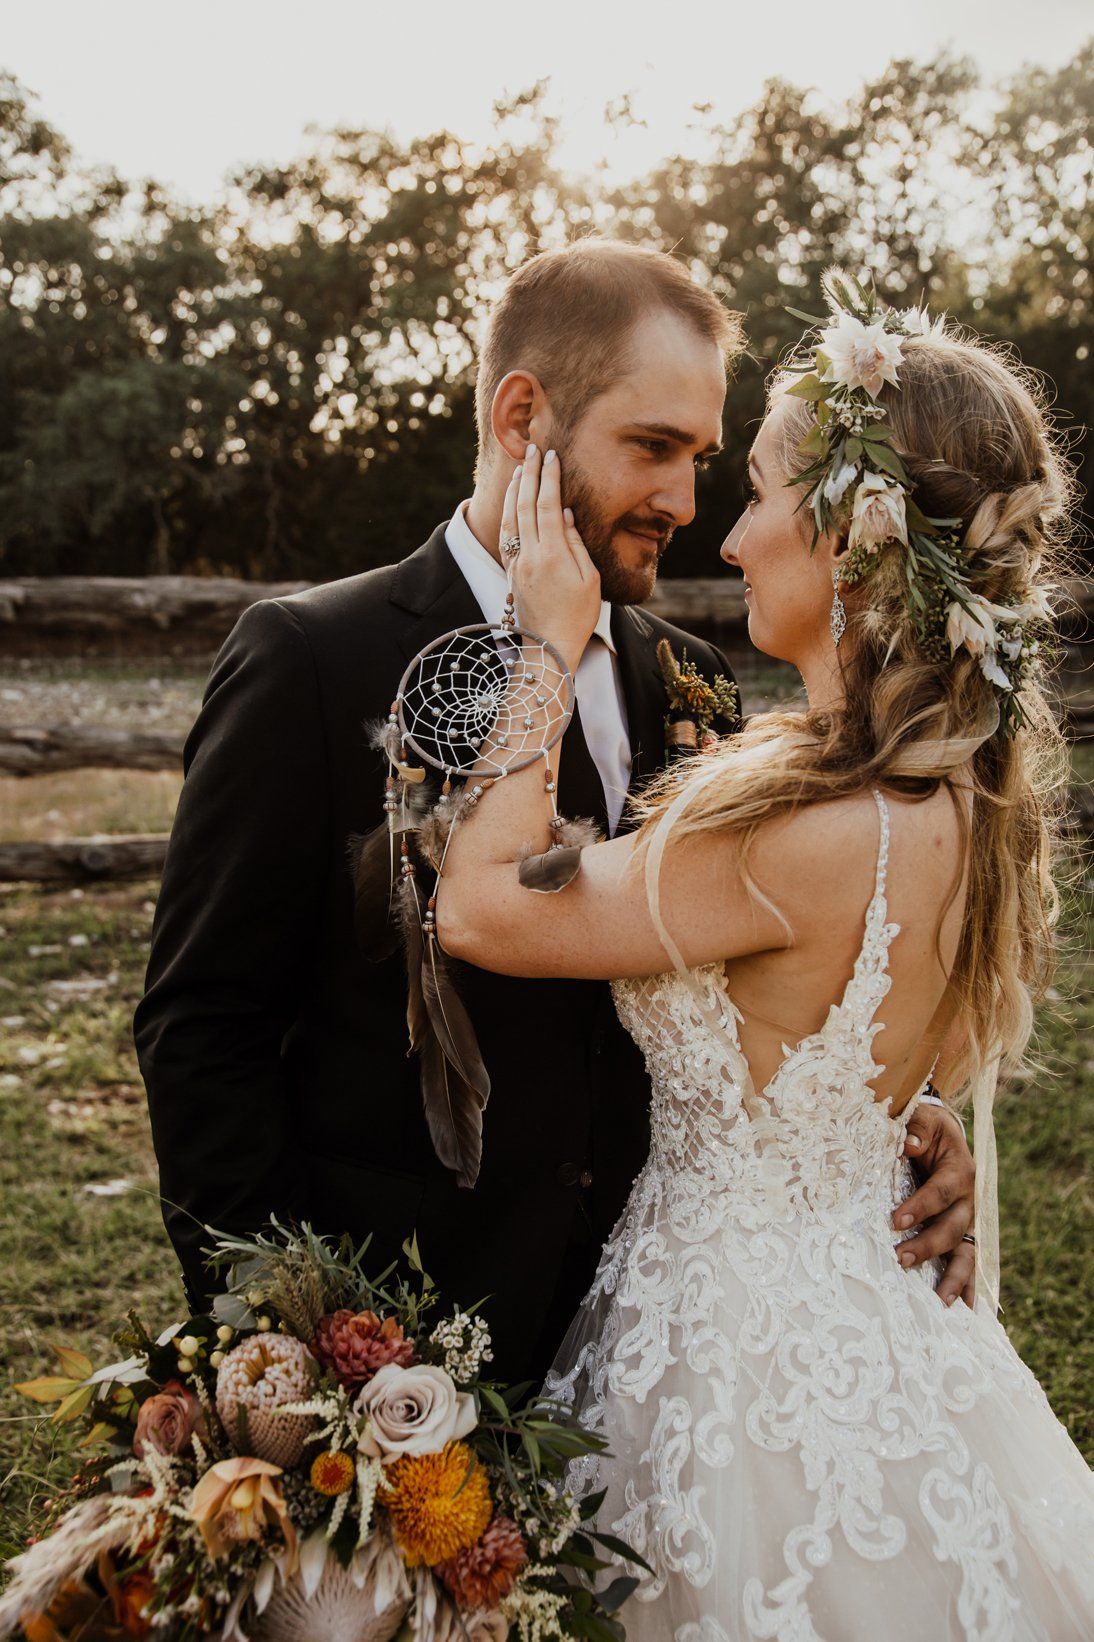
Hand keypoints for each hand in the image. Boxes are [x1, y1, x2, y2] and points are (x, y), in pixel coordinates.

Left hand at [501, 445, 600, 672]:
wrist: (549, 646)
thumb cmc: (577, 616)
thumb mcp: (588, 579)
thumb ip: (576, 543)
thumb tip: (567, 513)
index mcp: (551, 555)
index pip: (547, 506)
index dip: (549, 478)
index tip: (552, 456)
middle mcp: (529, 555)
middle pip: (525, 505)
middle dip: (529, 474)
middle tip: (532, 449)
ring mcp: (517, 563)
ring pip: (510, 517)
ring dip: (514, 489)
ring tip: (520, 468)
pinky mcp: (511, 572)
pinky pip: (506, 534)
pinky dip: (508, 512)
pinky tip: (512, 501)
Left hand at [894, 1103, 976, 1307]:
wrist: (941, 1134)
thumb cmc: (926, 1127)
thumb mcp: (922, 1118)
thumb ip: (916, 1127)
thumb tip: (909, 1143)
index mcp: (959, 1170)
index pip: (940, 1191)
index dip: (921, 1206)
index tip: (896, 1221)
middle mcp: (968, 1200)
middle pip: (954, 1228)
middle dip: (928, 1246)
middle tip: (900, 1258)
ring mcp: (968, 1222)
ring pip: (967, 1254)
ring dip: (953, 1278)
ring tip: (938, 1304)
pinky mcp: (963, 1236)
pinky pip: (969, 1266)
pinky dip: (969, 1290)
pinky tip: (967, 1316)